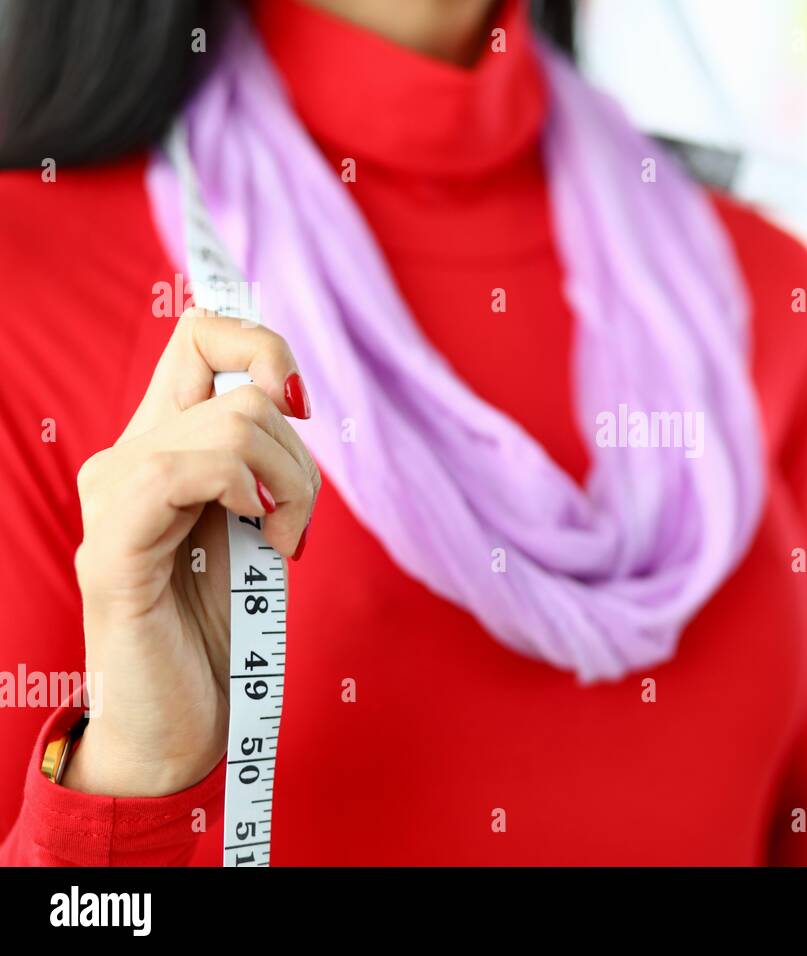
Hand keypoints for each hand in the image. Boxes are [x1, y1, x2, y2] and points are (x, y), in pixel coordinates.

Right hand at [65, 309, 318, 796]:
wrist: (179, 724)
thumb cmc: (221, 630)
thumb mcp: (256, 525)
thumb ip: (259, 463)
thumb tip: (290, 398)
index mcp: (163, 446)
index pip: (199, 334)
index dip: (261, 345)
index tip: (300, 408)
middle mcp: (127, 458)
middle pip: (242, 390)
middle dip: (301, 461)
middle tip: (295, 528)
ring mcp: (112, 499)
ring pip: (232, 426)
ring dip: (291, 489)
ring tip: (284, 546)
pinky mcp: (112, 548)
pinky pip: (178, 472)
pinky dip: (240, 494)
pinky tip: (256, 535)